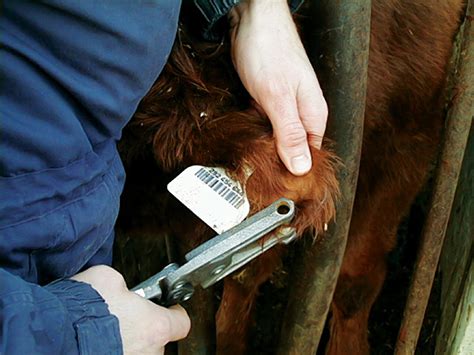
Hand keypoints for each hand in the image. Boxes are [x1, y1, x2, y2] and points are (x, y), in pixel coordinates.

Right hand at [71, 266, 189, 353]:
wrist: (54, 335)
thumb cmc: (83, 308)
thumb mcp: (108, 279)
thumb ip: (124, 287)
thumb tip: (121, 290)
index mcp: (155, 326)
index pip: (181, 323)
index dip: (175, 313)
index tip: (171, 308)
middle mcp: (148, 352)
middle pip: (157, 340)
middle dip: (144, 328)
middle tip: (126, 318)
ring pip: (137, 352)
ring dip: (127, 342)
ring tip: (107, 332)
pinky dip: (112, 350)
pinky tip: (96, 343)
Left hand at [229, 0, 327, 175]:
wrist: (252, 17)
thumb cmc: (267, 51)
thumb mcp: (277, 98)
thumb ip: (290, 133)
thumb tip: (303, 167)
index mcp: (313, 114)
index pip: (311, 155)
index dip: (296, 172)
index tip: (279, 187)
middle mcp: (303, 110)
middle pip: (295, 147)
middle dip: (279, 161)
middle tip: (258, 177)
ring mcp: (286, 103)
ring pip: (279, 136)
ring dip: (266, 147)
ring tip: (251, 162)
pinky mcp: (270, 97)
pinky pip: (267, 122)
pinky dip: (257, 131)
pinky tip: (246, 137)